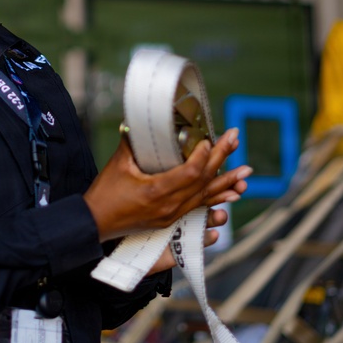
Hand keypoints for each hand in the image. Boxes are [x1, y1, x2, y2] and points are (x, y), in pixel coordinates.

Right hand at [83, 127, 250, 241]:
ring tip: (247, 172)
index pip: (191, 173)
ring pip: (206, 197)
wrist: (95, 224)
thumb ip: (133, 141)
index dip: (204, 156)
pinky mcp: (171, 219)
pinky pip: (199, 207)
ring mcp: (171, 215)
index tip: (211, 139)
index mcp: (156, 191)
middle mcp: (169, 206)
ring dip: (228, 182)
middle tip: (236, 138)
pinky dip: (217, 197)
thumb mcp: (118, 164)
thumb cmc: (104, 193)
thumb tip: (141, 119)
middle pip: (203, 182)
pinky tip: (232, 193)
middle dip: (223, 159)